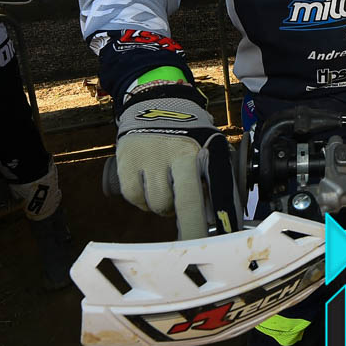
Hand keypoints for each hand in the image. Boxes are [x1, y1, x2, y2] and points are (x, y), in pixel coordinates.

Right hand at [114, 97, 223, 236]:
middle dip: (191, 228)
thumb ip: (213, 177)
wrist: (153, 103)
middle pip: (184, 204)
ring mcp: (149, 158)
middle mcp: (175, 155)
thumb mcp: (207, 146)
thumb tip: (218, 217)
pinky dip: (141, 200)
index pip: (209, 192)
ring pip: (159, 205)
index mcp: (198, 153)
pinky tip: (148, 188)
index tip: (215, 242)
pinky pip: (134, 197)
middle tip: (191, 241)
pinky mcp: (126, 162)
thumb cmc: (186, 133)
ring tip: (167, 191)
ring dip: (164, 207)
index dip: (209, 221)